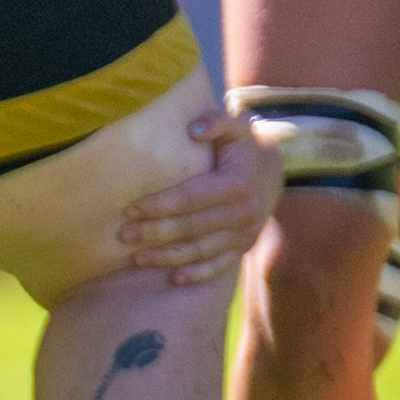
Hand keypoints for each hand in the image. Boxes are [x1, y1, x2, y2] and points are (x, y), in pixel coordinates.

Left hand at [117, 104, 283, 292]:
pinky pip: (220, 265)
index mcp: (236, 184)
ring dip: (168, 257)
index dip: (160, 205)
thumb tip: (193, 129)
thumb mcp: (236, 125)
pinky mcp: (244, 247)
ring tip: (136, 258)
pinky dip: (199, 274)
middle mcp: (243, 213)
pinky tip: (175, 278)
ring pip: (201, 250)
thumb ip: (215, 121)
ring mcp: (245, 234)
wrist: (275, 168)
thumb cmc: (245, 143)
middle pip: (191, 228)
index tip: (131, 208)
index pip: (190, 198)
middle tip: (123, 235)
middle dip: (155, 233)